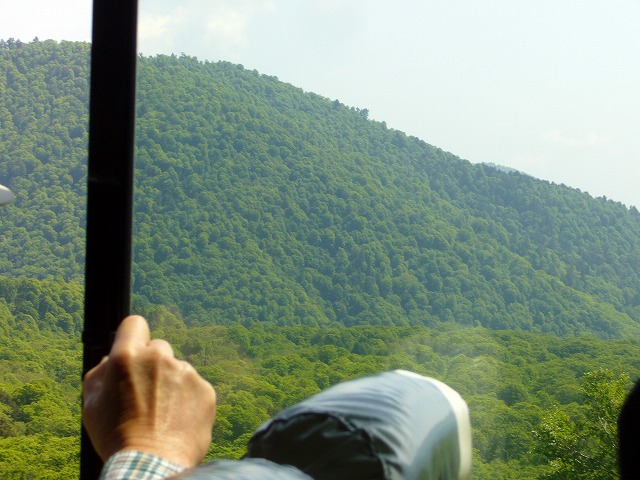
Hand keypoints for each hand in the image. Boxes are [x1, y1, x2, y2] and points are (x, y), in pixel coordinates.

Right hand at [82, 315, 216, 467]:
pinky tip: (177, 421)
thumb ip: (101, 373)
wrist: (152, 465)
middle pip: (157, 348)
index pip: (134, 324)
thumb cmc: (116, 437)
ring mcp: (185, 372)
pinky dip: (188, 400)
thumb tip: (111, 359)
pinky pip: (194, 387)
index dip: (132, 336)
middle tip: (145, 395)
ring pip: (177, 370)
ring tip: (161, 415)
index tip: (133, 350)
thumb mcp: (91, 404)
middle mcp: (159, 357)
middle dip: (152, 365)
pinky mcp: (205, 389)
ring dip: (170, 384)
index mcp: (127, 357)